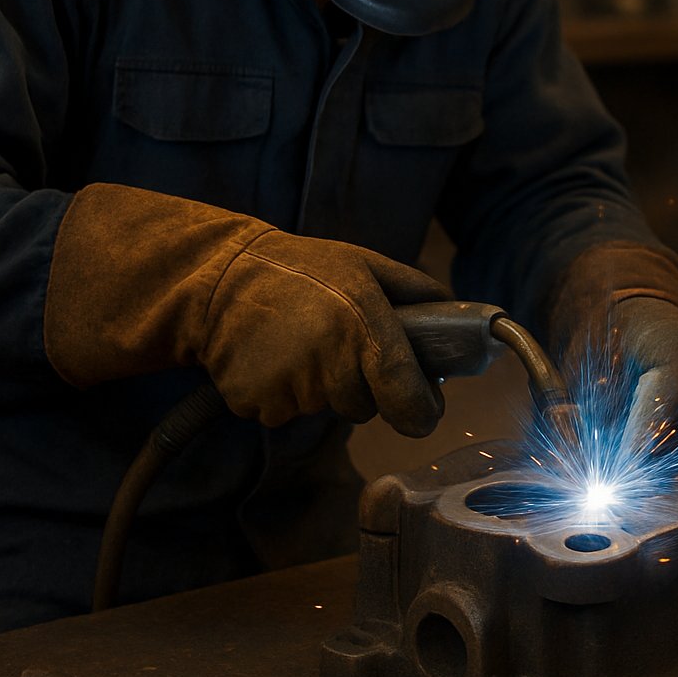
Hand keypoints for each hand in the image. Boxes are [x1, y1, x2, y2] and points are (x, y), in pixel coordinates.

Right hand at [201, 232, 451, 432]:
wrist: (219, 277)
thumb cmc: (301, 269)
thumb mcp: (364, 264)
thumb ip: (416, 292)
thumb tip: (459, 318)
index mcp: (361, 327)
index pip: (405, 396)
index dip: (422, 412)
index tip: (425, 410)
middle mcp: (328, 362)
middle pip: (363, 407)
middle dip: (360, 385)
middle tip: (338, 345)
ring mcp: (289, 387)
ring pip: (324, 408)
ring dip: (320, 386)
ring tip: (301, 342)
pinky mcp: (255, 402)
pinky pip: (286, 412)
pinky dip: (284, 392)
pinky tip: (274, 356)